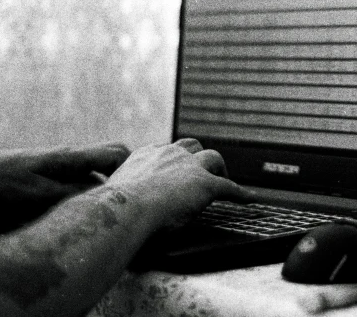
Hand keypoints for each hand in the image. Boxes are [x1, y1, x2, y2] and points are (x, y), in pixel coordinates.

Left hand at [0, 142, 129, 231]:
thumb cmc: (1, 183)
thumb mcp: (39, 195)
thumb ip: (74, 196)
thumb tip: (106, 198)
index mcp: (73, 157)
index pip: (117, 152)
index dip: (135, 167)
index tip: (143, 188)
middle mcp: (70, 157)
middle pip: (110, 157)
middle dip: (124, 176)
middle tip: (130, 199)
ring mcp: (60, 164)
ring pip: (95, 171)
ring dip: (104, 187)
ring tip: (109, 209)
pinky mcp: (50, 173)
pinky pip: (79, 179)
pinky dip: (86, 192)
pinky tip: (82, 210)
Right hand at [105, 139, 255, 228]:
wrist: (125, 209)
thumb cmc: (113, 210)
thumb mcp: (114, 195)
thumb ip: (119, 196)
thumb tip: (107, 211)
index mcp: (147, 155)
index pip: (166, 151)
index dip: (174, 161)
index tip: (176, 171)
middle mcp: (169, 154)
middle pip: (192, 146)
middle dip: (199, 156)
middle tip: (203, 171)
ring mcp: (189, 166)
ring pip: (212, 158)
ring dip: (219, 169)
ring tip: (224, 181)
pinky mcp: (206, 183)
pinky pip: (229, 187)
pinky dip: (240, 193)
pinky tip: (249, 199)